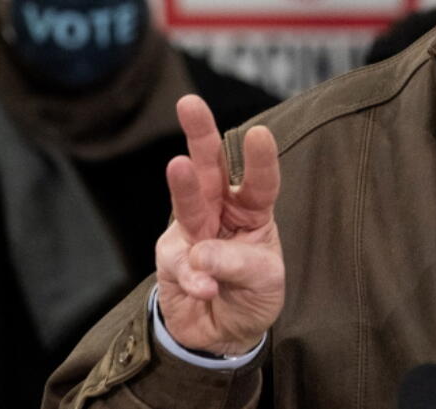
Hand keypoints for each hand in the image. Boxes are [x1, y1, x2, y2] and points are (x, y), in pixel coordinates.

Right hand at [155, 95, 284, 355]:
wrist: (222, 332)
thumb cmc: (251, 293)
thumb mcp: (264, 280)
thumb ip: (239, 264)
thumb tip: (200, 254)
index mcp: (253, 208)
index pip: (261, 182)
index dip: (260, 160)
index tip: (260, 133)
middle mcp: (220, 211)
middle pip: (211, 169)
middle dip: (200, 134)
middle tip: (190, 103)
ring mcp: (192, 231)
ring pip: (187, 202)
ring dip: (183, 184)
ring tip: (179, 165)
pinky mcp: (171, 259)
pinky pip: (181, 264)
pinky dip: (195, 278)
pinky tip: (207, 290)